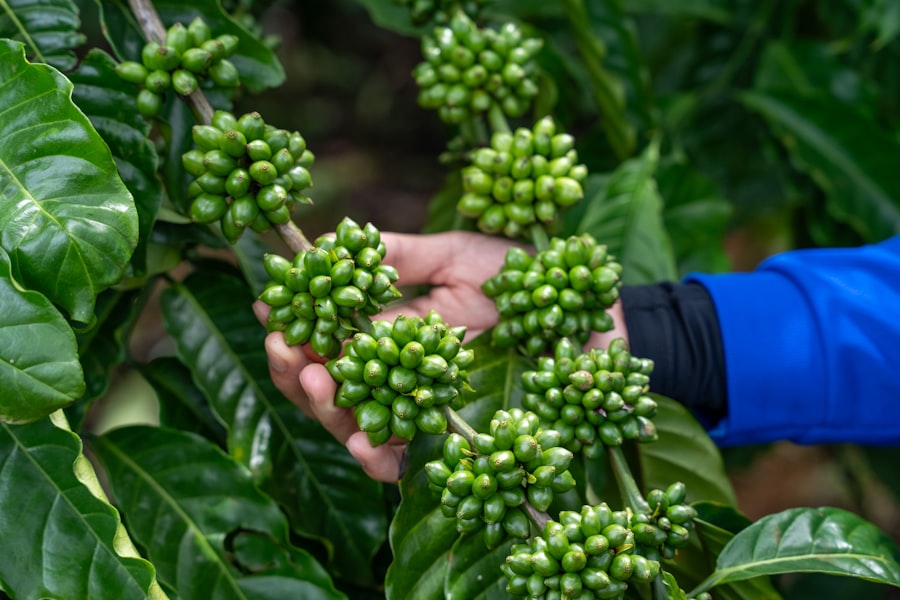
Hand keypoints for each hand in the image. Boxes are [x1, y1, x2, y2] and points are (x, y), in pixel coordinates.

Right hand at [256, 230, 628, 482]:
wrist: (585, 315)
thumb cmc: (526, 280)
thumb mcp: (459, 255)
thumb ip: (402, 254)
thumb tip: (332, 242)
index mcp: (390, 327)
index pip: (326, 334)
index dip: (294, 324)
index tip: (272, 307)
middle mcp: (395, 371)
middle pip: (326, 383)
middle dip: (295, 369)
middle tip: (286, 349)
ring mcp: (419, 405)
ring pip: (352, 422)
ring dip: (325, 409)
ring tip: (319, 384)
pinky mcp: (449, 436)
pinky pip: (401, 457)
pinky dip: (377, 455)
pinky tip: (366, 442)